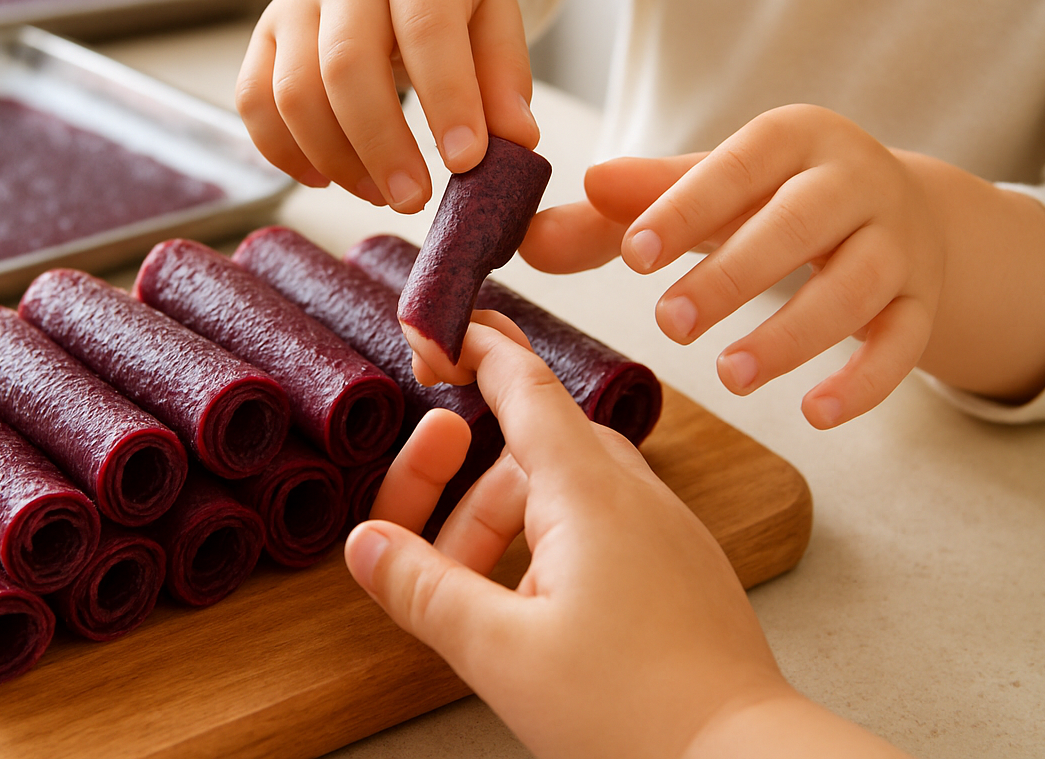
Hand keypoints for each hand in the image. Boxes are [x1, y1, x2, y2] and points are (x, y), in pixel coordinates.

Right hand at [235, 0, 538, 212]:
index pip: (426, 31)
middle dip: (380, 145)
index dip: (446, 101)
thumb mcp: (496, 11)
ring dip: (335, 158)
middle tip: (414, 199)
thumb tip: (517, 143)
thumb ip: (505, 76)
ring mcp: (294, 3)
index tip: (467, 162)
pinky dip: (285, 153)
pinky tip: (328, 176)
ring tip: (381, 193)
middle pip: (345, 65)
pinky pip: (255, 103)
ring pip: (293, 92)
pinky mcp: (264, 35)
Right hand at [348, 315, 908, 758]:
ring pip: (566, 491)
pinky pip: (602, 524)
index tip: (436, 332)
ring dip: (503, 524)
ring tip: (474, 599)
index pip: (524, 386)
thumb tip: (364, 543)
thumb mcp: (502, 652)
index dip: (475, 350)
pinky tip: (533, 608)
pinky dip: (548, 546)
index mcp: (588, 493)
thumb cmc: (635, 711)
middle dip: (463, 484)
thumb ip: (425, 589)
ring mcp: (664, 530)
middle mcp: (633, 494)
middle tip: (419, 544)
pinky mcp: (680, 568)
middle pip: (530, 448)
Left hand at [524, 105, 947, 427]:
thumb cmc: (772, 199)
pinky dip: (865, 380)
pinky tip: (815, 413)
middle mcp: (855, 179)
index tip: (634, 253)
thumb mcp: (705, 191)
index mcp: (792, 138)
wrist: (898, 207)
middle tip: (670, 324)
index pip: (738, 166)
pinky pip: (905, 343)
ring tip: (729, 375)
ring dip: (792, 334)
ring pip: (856, 288)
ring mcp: (899, 240)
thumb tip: (526, 240)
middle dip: (734, 274)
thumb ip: (621, 213)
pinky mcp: (925, 299)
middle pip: (800, 225)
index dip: (687, 206)